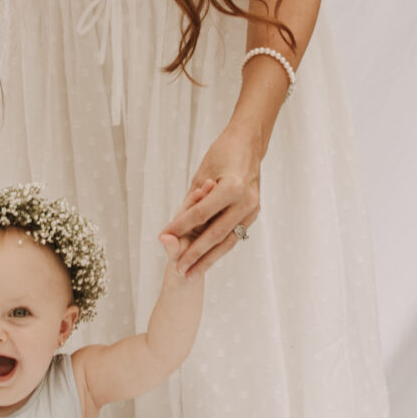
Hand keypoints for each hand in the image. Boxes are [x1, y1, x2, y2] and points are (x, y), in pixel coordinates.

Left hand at [164, 126, 261, 275]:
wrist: (249, 143)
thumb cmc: (223, 152)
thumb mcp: (203, 172)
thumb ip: (193, 201)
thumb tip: (176, 225)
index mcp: (233, 187)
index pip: (201, 214)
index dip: (180, 227)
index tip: (162, 237)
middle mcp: (245, 201)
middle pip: (215, 234)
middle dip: (195, 254)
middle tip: (178, 270)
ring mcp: (252, 209)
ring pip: (227, 241)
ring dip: (208, 259)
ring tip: (191, 274)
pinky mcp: (254, 213)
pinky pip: (234, 235)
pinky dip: (219, 249)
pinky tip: (207, 260)